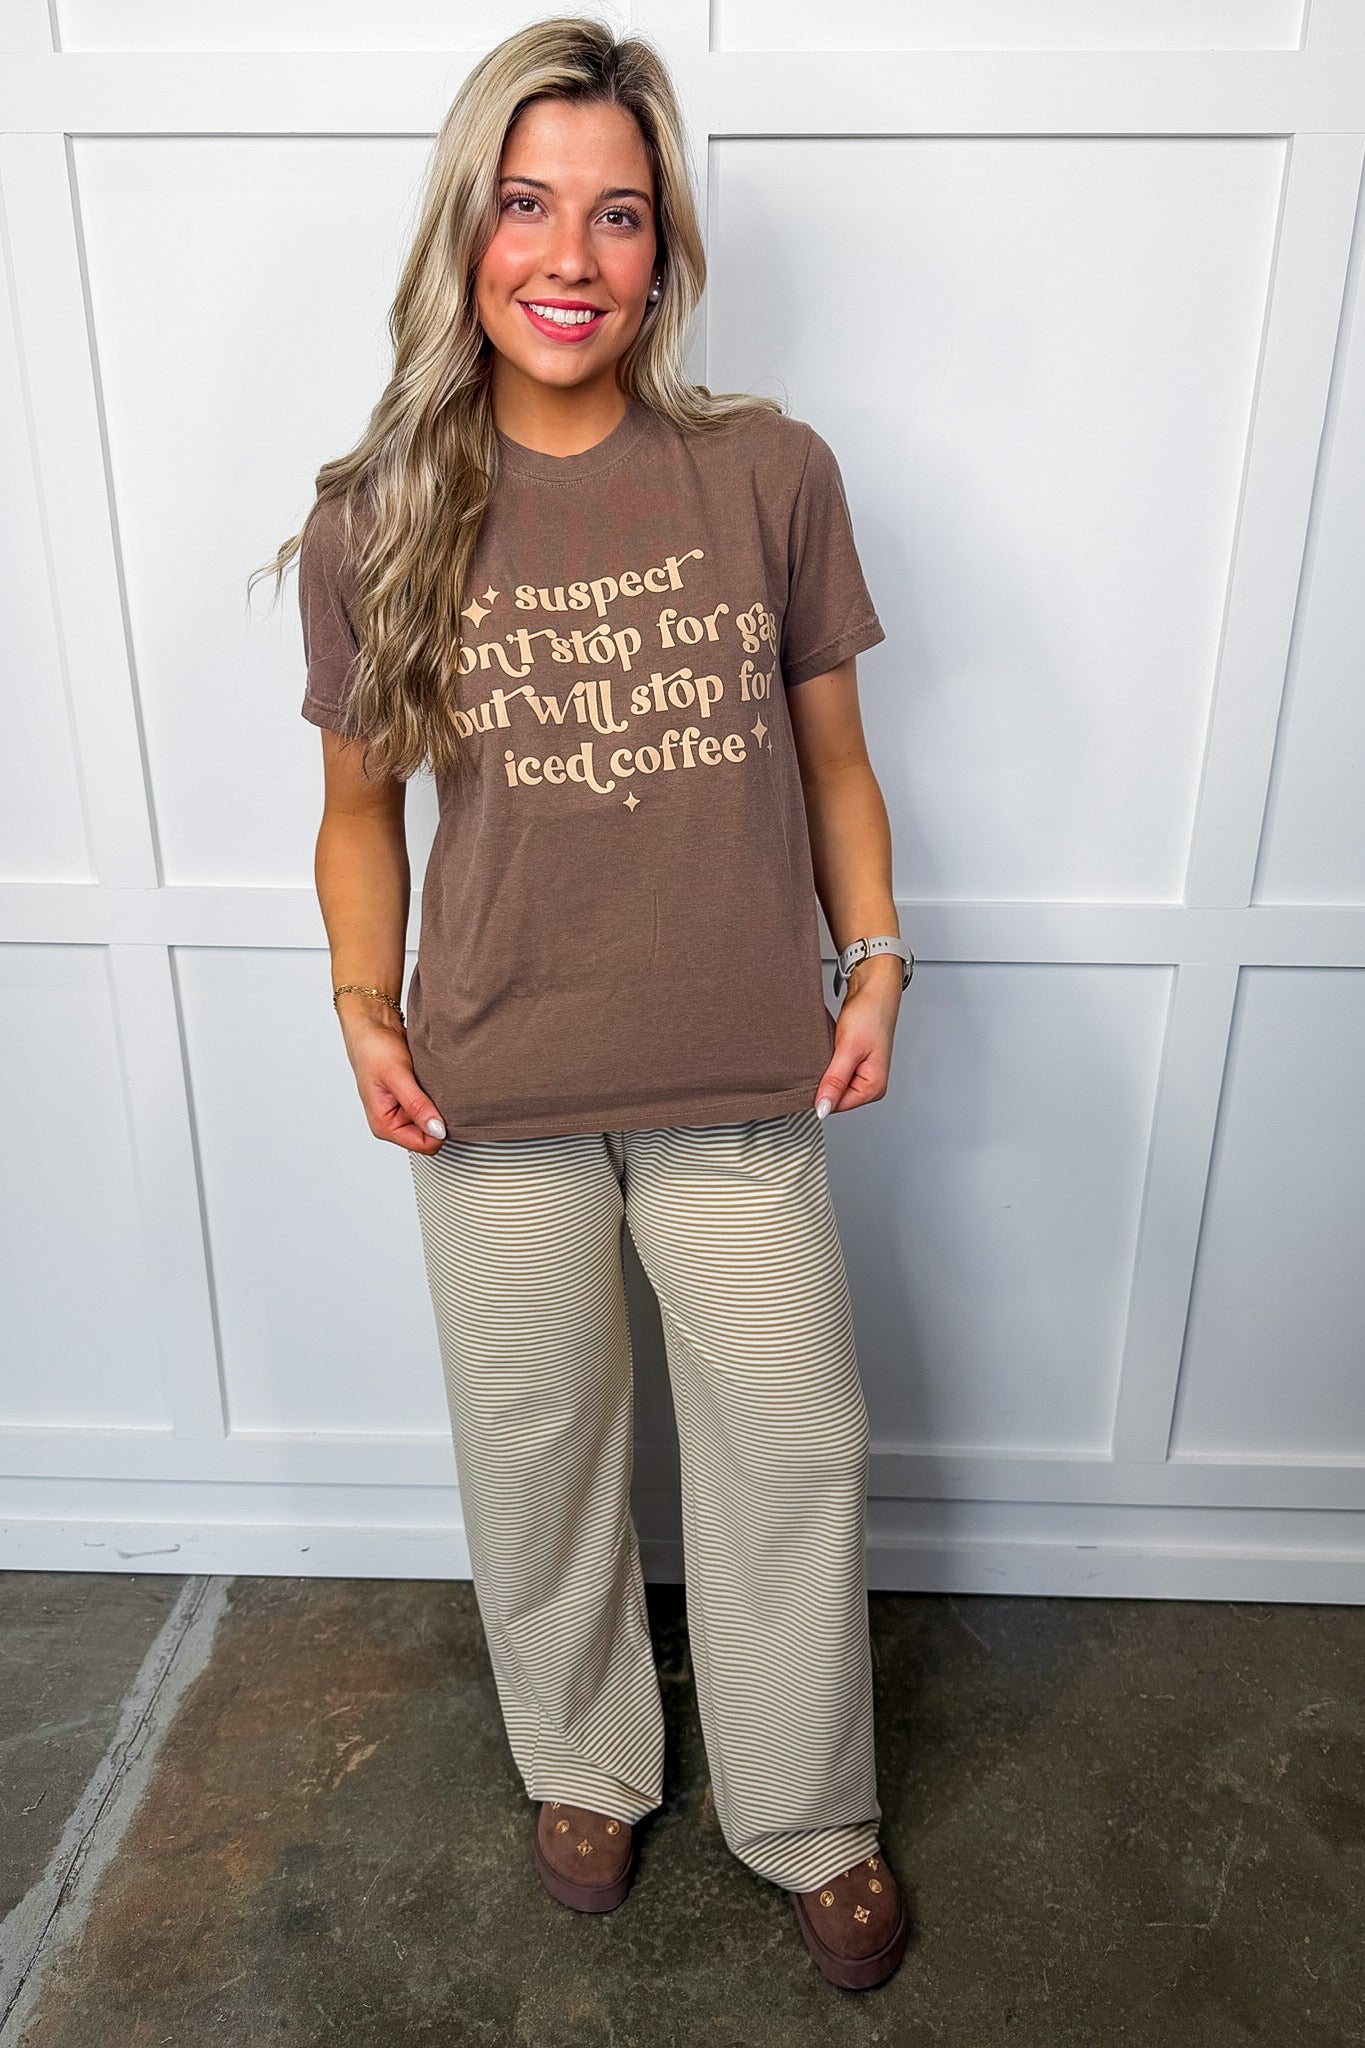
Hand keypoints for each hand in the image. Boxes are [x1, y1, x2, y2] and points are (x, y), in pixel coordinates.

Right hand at [335, 998, 446, 1151]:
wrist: (373, 1023)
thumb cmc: (373, 1048)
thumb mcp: (397, 1076)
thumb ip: (416, 1105)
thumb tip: (437, 1129)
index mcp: (385, 1125)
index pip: (425, 1145)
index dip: (440, 1130)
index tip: (446, 1108)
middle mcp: (395, 1121)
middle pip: (432, 1135)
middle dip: (441, 1117)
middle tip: (442, 1093)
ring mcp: (405, 1109)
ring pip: (435, 1119)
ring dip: (441, 1105)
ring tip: (436, 1084)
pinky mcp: (414, 1096)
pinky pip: (435, 1104)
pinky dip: (439, 1094)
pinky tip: (436, 1080)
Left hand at [813, 956, 903, 1116]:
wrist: (874, 989)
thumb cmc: (870, 1014)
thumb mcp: (849, 1049)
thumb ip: (835, 1081)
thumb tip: (823, 1108)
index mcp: (873, 1087)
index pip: (837, 1106)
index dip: (819, 1092)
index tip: (809, 1075)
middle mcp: (870, 1084)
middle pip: (834, 1096)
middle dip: (822, 1081)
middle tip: (817, 1059)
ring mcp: (862, 1073)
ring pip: (832, 1083)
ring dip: (823, 1070)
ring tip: (825, 1052)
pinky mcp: (854, 1063)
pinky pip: (834, 1071)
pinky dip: (826, 1062)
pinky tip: (827, 1050)